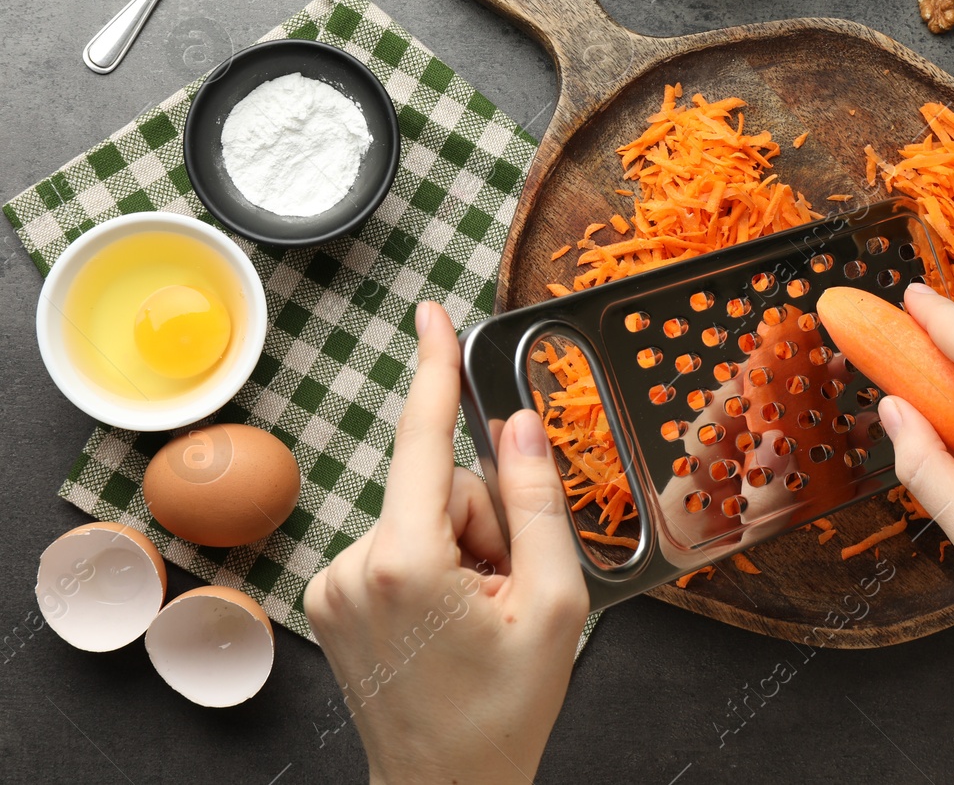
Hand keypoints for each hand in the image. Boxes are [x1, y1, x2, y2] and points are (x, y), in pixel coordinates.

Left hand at [303, 301, 588, 784]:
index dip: (433, 369)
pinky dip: (432, 567)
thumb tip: (518, 425)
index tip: (431, 313)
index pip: (424, 441)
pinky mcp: (328, 597)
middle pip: (441, 486)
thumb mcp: (554, 603)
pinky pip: (397, 543)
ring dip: (462, 549)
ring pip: (421, 514)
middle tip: (507, 591)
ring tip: (476, 616)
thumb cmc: (503, 711)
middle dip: (486, 522)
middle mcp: (353, 564)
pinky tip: (446, 619)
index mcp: (406, 562)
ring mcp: (333, 584)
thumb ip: (538, 502)